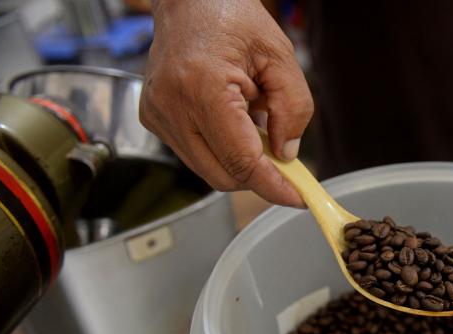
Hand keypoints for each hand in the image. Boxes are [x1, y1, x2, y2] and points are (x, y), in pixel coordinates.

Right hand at [140, 0, 312, 206]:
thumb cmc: (231, 16)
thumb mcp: (279, 56)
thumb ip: (292, 108)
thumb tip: (286, 154)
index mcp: (202, 87)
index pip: (241, 161)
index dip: (274, 186)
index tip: (299, 198)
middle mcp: (171, 106)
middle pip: (223, 177)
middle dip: (258, 177)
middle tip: (285, 164)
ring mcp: (157, 114)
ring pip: (208, 171)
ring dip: (239, 161)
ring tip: (253, 124)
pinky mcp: (153, 118)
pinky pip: (195, 154)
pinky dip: (221, 150)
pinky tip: (232, 121)